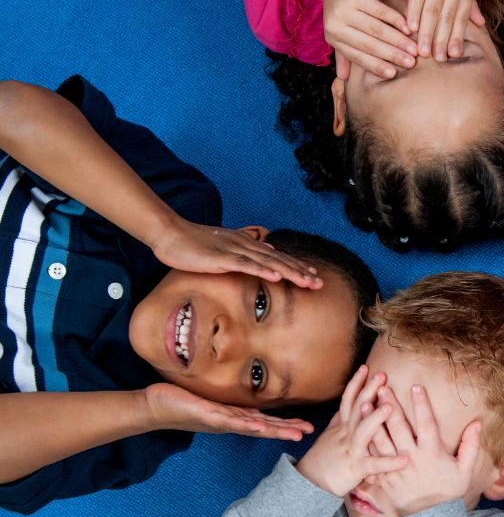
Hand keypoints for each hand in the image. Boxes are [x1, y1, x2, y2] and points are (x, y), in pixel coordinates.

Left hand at [142, 383, 313, 440]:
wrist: (155, 408)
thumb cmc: (182, 402)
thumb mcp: (213, 401)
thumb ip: (232, 404)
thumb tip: (251, 404)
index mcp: (233, 418)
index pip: (265, 422)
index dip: (286, 425)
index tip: (306, 427)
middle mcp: (230, 422)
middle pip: (264, 427)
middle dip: (287, 430)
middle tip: (308, 432)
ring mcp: (220, 421)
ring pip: (252, 427)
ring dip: (273, 431)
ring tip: (293, 434)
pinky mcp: (207, 415)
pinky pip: (230, 421)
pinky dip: (246, 425)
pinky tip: (260, 427)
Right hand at [152, 220, 321, 288]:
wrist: (170, 233)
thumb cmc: (194, 244)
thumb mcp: (225, 249)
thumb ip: (246, 252)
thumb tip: (267, 252)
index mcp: (247, 245)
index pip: (277, 258)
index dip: (296, 267)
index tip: (313, 276)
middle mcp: (246, 246)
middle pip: (279, 260)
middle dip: (300, 272)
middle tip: (320, 283)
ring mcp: (234, 251)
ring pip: (268, 263)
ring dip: (289, 272)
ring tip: (307, 281)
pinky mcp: (221, 258)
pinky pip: (245, 265)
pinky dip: (262, 271)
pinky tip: (277, 278)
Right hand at [295, 367, 406, 495]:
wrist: (310, 484)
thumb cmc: (324, 458)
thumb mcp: (330, 435)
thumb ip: (341, 418)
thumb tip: (348, 402)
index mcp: (342, 426)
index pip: (349, 400)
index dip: (356, 383)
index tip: (366, 367)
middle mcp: (346, 434)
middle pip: (357, 409)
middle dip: (368, 391)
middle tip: (381, 375)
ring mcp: (351, 450)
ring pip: (363, 432)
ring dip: (375, 419)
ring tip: (389, 407)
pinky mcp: (356, 468)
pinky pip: (374, 465)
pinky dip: (389, 462)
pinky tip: (405, 459)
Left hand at [323, 0, 417, 79]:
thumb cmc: (343, 5)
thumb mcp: (340, 30)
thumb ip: (343, 53)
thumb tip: (344, 79)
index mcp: (332, 36)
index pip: (357, 56)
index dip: (376, 66)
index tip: (394, 74)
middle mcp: (335, 24)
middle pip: (368, 44)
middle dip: (391, 55)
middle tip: (410, 63)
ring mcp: (344, 8)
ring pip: (377, 29)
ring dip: (398, 40)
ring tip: (413, 48)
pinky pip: (381, 12)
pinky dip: (396, 21)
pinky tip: (409, 28)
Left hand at [370, 385, 483, 516]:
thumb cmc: (448, 493)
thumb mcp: (465, 471)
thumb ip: (471, 446)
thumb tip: (477, 423)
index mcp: (431, 454)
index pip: (427, 424)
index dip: (422, 404)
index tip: (416, 386)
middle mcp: (412, 459)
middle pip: (398, 428)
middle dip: (391, 405)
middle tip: (383, 387)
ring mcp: (395, 469)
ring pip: (381, 440)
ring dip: (373, 421)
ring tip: (365, 403)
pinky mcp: (384, 478)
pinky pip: (372, 457)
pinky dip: (366, 441)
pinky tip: (359, 429)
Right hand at [395, 0, 482, 61]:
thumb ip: (468, 1)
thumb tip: (480, 24)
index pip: (462, 15)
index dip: (457, 36)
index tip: (452, 57)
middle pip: (448, 15)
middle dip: (442, 40)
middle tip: (436, 60)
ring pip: (433, 8)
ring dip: (427, 32)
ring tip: (423, 52)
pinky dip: (414, 13)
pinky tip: (411, 28)